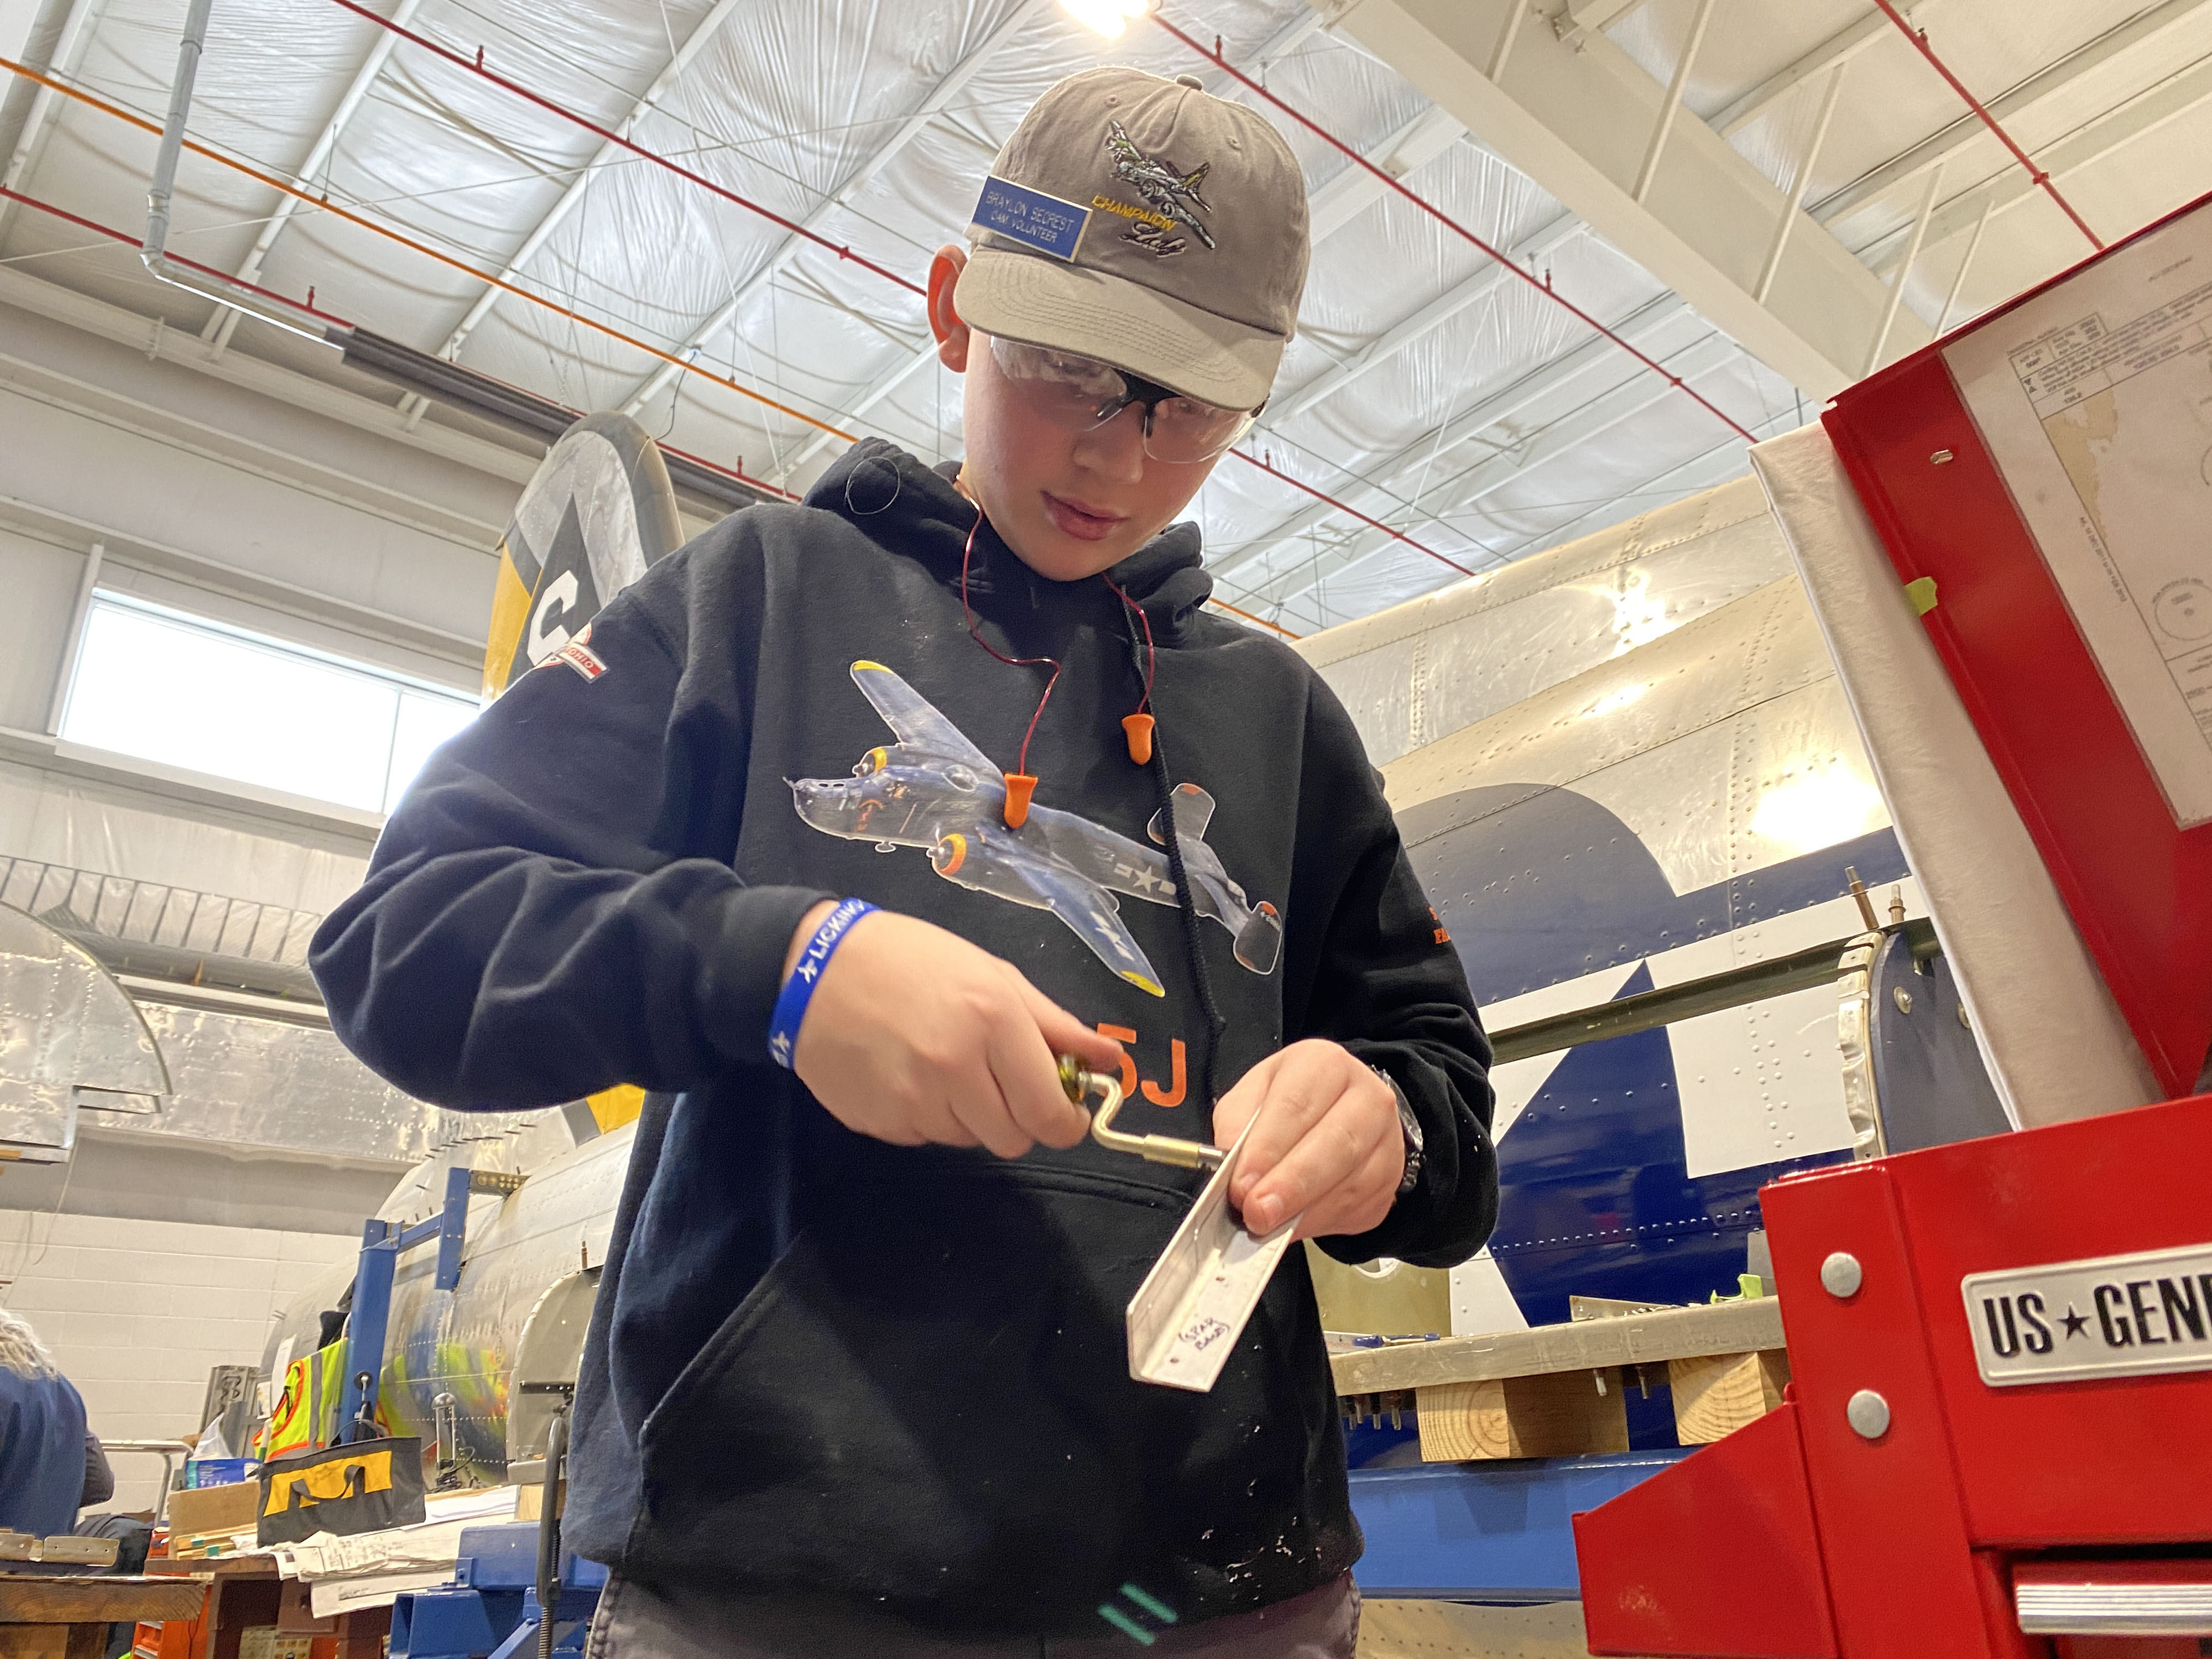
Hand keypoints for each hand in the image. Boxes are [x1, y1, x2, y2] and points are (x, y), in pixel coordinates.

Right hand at [783, 901, 1122, 1158]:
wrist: (813, 969)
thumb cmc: (911, 960)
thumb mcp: (992, 974)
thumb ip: (1055, 1024)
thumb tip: (1111, 1060)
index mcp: (993, 1021)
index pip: (1049, 1113)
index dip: (1066, 1122)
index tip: (1065, 1111)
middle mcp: (955, 1067)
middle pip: (1013, 1139)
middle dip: (1017, 1119)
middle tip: (1000, 1082)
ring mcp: (912, 1101)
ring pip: (969, 1141)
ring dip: (970, 1116)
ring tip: (944, 1067)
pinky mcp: (878, 1123)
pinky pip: (924, 1139)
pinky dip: (927, 1117)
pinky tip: (908, 1075)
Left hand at [1212, 1039, 1404, 1240]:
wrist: (1336, 1113)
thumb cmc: (1287, 1104)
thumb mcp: (1251, 1097)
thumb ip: (1236, 1127)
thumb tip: (1231, 1169)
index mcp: (1326, 1065)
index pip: (1296, 1105)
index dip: (1267, 1148)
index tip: (1241, 1184)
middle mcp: (1367, 1096)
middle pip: (1335, 1143)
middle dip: (1291, 1185)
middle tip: (1257, 1213)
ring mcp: (1386, 1138)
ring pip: (1351, 1182)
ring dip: (1305, 1211)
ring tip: (1269, 1226)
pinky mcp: (1390, 1177)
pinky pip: (1359, 1206)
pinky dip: (1322, 1222)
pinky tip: (1294, 1226)